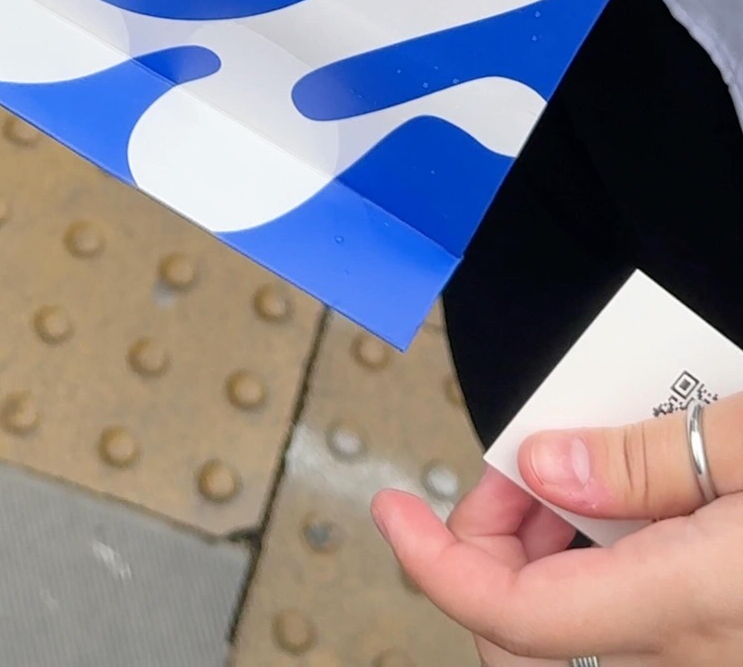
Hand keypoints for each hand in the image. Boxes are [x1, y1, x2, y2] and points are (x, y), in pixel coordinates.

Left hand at [372, 391, 742, 663]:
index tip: (393, 511)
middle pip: (528, 634)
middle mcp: (687, 653)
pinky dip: (593, 570)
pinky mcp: (719, 648)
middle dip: (492, 545)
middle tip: (514, 468)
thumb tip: (544, 465)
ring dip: (543, 556)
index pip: (514, 611)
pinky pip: (624, 631)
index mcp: (682, 600)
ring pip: (572, 637)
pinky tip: (621, 507)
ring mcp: (706, 658)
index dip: (434, 562)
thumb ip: (645, 457)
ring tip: (569, 472)